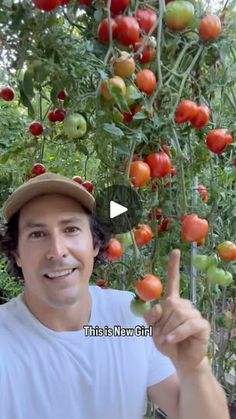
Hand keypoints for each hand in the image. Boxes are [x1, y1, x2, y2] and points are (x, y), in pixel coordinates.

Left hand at [144, 249, 210, 371]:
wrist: (181, 360)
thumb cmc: (167, 342)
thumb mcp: (153, 330)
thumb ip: (151, 317)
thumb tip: (158, 306)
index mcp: (172, 302)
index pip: (173, 282)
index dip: (173, 267)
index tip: (175, 251)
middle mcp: (184, 305)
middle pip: (170, 304)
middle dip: (161, 323)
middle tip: (161, 336)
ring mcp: (194, 314)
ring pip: (178, 314)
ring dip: (168, 330)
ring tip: (167, 340)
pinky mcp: (202, 325)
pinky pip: (188, 324)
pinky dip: (177, 333)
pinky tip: (171, 340)